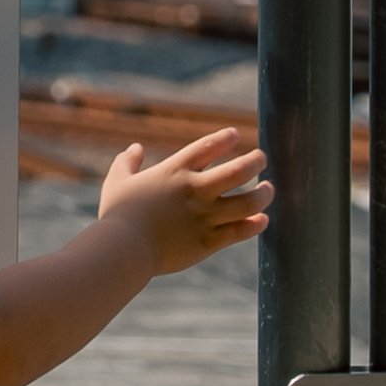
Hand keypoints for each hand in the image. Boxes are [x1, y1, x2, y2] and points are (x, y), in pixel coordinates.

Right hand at [99, 124, 271, 278]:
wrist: (122, 250)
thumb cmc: (117, 216)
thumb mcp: (117, 182)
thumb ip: (126, 163)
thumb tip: (134, 148)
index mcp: (175, 171)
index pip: (208, 146)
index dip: (226, 138)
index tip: (235, 135)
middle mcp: (195, 190)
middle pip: (239, 170)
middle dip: (256, 161)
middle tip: (261, 158)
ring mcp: (205, 217)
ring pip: (248, 202)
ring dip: (263, 194)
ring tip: (268, 189)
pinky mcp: (208, 242)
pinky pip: (240, 231)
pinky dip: (255, 225)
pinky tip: (262, 220)